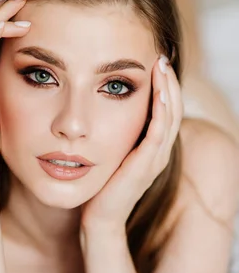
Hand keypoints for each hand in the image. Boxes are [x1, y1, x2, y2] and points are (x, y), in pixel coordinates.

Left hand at [80, 56, 183, 232]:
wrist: (99, 216)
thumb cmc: (100, 184)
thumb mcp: (110, 152)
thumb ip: (114, 134)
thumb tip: (101, 109)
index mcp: (152, 147)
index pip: (165, 110)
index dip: (163, 86)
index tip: (153, 62)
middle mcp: (159, 151)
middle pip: (173, 108)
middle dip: (168, 81)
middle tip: (161, 56)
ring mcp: (156, 158)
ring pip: (170, 116)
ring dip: (168, 89)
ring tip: (161, 65)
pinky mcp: (147, 164)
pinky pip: (159, 132)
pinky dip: (161, 110)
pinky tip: (157, 91)